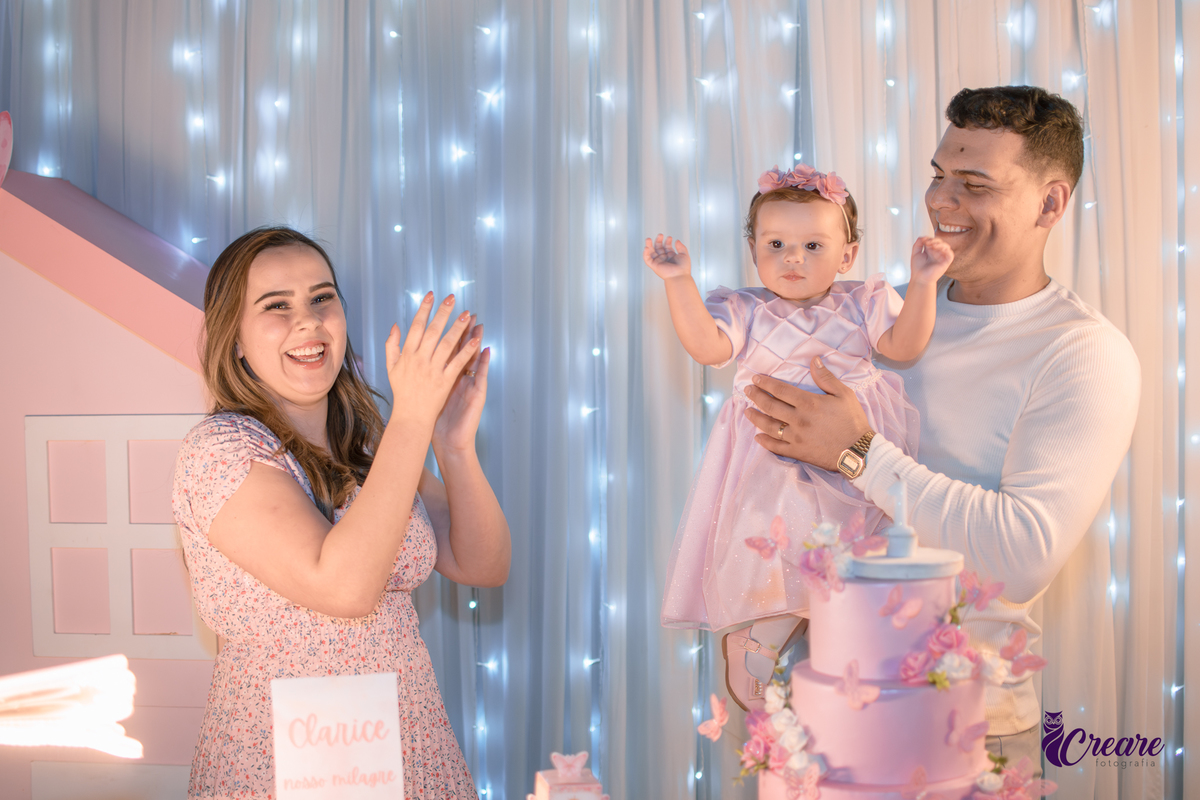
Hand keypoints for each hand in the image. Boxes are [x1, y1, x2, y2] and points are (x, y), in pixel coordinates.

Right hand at [384, 293, 479, 430]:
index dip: (424, 309)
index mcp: (406, 355)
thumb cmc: (402, 392)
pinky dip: (467, 351)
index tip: (432, 295)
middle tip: (452, 298)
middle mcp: (419, 360)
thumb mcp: (391, 367)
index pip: (416, 326)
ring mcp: (433, 370)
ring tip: (466, 314)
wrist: (410, 417)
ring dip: (457, 328)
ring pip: (446, 344)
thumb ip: (391, 345)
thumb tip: (395, 325)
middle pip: (432, 331)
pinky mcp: (445, 381)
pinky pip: (458, 363)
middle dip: (443, 313)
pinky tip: (476, 339)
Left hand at [432, 318, 489, 454]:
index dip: (446, 334)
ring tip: (478, 324)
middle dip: (463, 331)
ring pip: (473, 359)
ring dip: (475, 341)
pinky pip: (480, 375)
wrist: (450, 441)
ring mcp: (470, 384)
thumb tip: (417, 359)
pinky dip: (483, 362)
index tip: (444, 316)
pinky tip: (485, 349)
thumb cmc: (439, 420)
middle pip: (461, 350)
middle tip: (465, 313)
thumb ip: (425, 375)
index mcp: (447, 375)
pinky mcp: (477, 394)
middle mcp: (460, 378)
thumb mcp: (430, 394)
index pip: (447, 350)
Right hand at [643, 234, 692, 280]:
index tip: (669, 238)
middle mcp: (664, 259)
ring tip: (648, 239)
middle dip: (658, 241)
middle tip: (660, 235)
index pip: (667, 247)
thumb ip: (681, 247)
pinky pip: (647, 259)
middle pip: (658, 248)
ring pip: (651, 252)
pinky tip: (647, 247)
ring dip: (649, 245)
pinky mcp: (654, 266)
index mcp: (671, 257)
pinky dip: (645, 253)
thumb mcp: (684, 254)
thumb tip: (677, 240)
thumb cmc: (683, 268)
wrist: (679, 276)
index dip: (667, 241)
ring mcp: (659, 262)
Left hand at [742, 357, 870, 470]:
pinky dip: (764, 442)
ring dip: (755, 417)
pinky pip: (776, 447)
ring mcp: (796, 437)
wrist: (858, 452)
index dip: (765, 383)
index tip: (756, 379)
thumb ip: (826, 377)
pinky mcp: (797, 452)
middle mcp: (798, 419)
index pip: (780, 390)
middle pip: (770, 406)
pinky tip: (758, 437)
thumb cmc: (853, 421)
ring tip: (747, 411)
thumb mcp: (844, 395)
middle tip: (747, 391)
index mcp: (808, 403)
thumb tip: (814, 360)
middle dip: (756, 396)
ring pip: (769, 426)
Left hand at [909, 236, 952, 285]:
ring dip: (940, 243)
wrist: (920, 278)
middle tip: (927, 242)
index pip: (932, 240)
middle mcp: (936, 253)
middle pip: (939, 242)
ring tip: (932, 245)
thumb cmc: (918, 268)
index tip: (923, 240)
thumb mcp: (915, 253)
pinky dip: (946, 249)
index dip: (928, 238)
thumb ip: (918, 244)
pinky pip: (950, 254)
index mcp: (930, 251)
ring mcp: (941, 257)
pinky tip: (939, 248)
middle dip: (934, 240)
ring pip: (946, 246)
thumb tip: (923, 236)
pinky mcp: (946, 262)